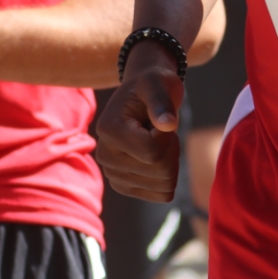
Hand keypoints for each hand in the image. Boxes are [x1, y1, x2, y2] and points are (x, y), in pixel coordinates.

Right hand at [95, 45, 184, 202]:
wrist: (143, 97)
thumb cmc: (153, 86)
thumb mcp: (159, 84)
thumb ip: (162, 101)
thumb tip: (169, 125)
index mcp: (108, 129)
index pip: (153, 151)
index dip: (169, 136)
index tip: (163, 119)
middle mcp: (105, 155)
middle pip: (160, 170)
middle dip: (172, 149)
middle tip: (162, 130)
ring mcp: (113, 173)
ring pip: (163, 185)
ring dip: (171, 161)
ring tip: (158, 141)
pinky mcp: (125, 185)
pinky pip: (161, 195)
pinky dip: (169, 176)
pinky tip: (157, 157)